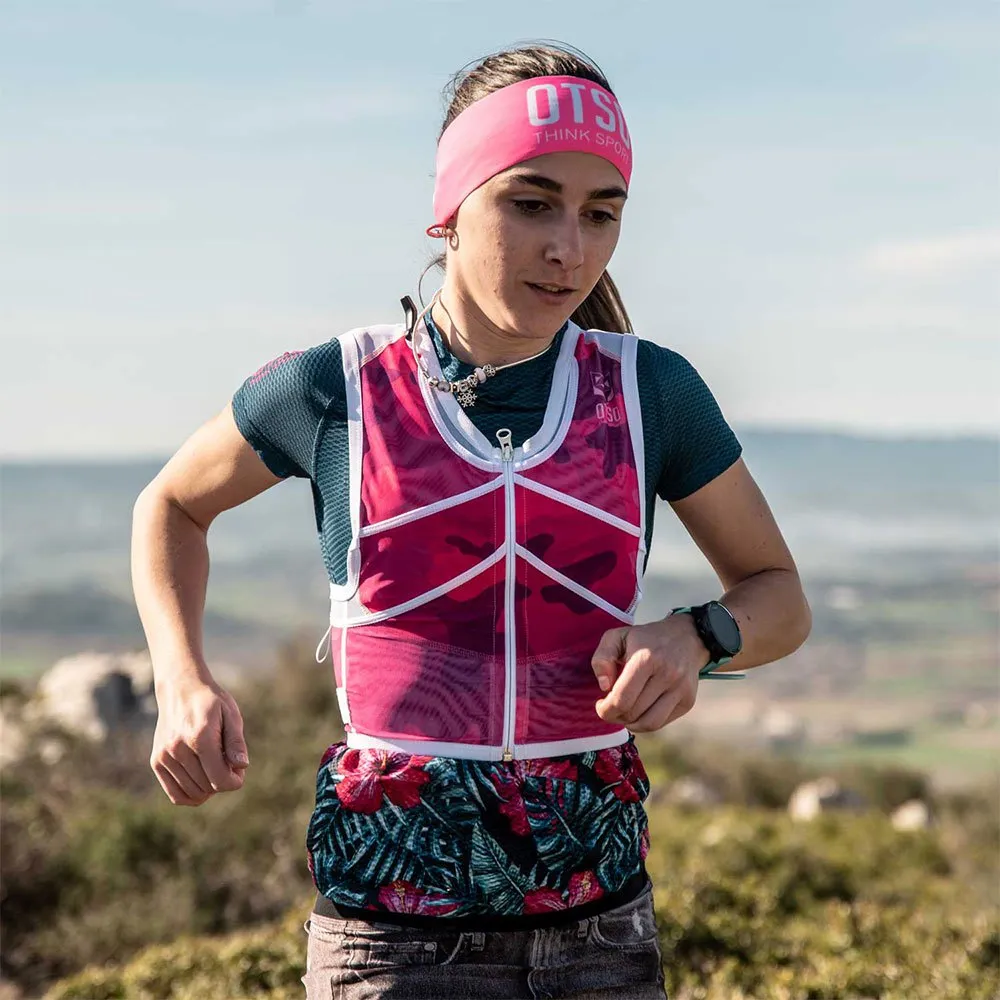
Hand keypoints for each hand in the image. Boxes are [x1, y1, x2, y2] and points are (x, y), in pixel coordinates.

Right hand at [150, 674, 249, 805]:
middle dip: (223, 780)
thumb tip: (242, 766)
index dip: (234, 781)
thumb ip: (236, 742)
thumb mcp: (231, 714)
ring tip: (214, 766)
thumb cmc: (210, 701)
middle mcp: (178, 749)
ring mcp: (164, 757)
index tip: (239, 770)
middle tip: (228, 763)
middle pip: (208, 787)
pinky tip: (202, 781)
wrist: (180, 689)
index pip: (219, 779)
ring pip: (193, 793)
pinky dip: (192, 795)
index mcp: (200, 737)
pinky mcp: (156, 762)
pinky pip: (176, 795)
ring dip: (209, 788)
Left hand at [591, 615, 708, 732]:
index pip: (622, 699)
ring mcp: (680, 690)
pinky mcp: (688, 701)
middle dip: (615, 715)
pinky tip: (638, 712)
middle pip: (633, 713)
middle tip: (610, 707)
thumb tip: (604, 686)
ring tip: (623, 712)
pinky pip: (661, 723)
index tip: (601, 705)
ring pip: (648, 723)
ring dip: (630, 723)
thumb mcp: (618, 637)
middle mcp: (667, 675)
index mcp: (647, 659)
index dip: (606, 710)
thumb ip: (602, 658)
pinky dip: (645, 723)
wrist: (686, 637)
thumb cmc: (646, 639)